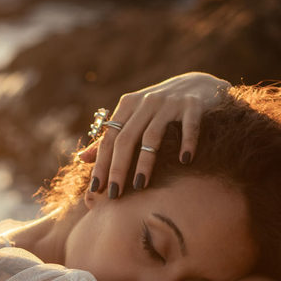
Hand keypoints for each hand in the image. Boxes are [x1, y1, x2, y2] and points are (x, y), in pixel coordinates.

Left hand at [80, 72, 230, 196]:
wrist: (199, 85)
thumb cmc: (160, 108)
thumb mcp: (133, 117)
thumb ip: (110, 137)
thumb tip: (82, 159)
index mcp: (128, 105)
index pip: (109, 138)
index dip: (101, 164)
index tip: (96, 189)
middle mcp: (146, 102)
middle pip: (126, 138)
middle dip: (118, 168)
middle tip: (114, 195)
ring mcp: (170, 102)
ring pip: (152, 135)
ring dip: (145, 162)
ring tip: (140, 186)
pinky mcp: (193, 104)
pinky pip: (189, 126)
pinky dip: (187, 142)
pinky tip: (185, 161)